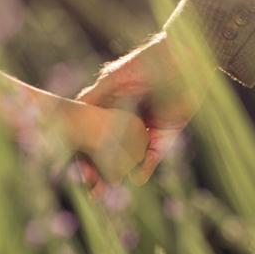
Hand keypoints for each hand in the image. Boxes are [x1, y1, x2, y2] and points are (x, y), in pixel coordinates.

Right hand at [75, 36, 204, 195]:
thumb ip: (93, 97)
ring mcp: (144, 131)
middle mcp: (125, 123)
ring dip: (118, 176)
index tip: (78, 172)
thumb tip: (70, 113)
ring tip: (109, 192)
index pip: (91, 137)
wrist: (184, 61)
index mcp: (109, 109)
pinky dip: (145, 168)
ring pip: (128, 160)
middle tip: (93, 192)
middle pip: (107, 154)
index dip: (83, 156)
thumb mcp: (114, 79)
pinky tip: (137, 177)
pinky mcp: (166, 136)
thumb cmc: (146, 63)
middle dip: (98, 174)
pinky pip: (153, 157)